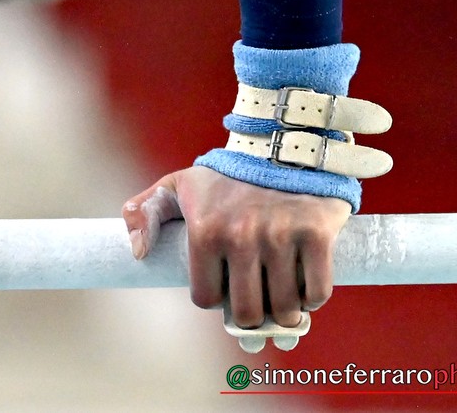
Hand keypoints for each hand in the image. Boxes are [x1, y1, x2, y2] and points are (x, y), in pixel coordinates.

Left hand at [122, 166, 349, 328]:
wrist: (281, 142)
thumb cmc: (226, 173)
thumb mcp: (178, 184)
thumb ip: (145, 212)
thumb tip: (140, 252)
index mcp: (205, 231)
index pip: (207, 298)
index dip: (216, 297)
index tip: (224, 285)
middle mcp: (241, 236)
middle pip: (248, 312)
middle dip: (251, 314)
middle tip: (257, 300)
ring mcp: (281, 236)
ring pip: (284, 308)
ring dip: (284, 312)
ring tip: (281, 297)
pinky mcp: (317, 234)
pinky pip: (317, 291)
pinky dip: (312, 299)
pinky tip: (304, 287)